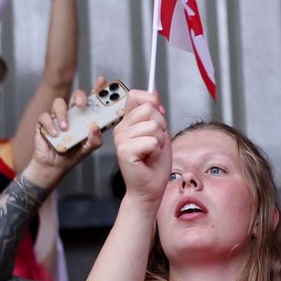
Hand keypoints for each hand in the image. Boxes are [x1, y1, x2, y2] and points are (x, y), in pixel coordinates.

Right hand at [27, 76, 108, 187]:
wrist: (53, 167)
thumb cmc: (71, 156)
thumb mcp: (87, 150)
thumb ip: (95, 140)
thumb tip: (95, 128)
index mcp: (85, 117)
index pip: (92, 99)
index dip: (97, 89)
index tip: (102, 82)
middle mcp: (72, 114)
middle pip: (76, 95)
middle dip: (80, 96)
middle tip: (81, 105)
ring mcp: (57, 117)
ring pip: (59, 103)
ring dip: (63, 114)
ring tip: (66, 128)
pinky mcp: (44, 123)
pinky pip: (45, 116)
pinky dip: (50, 124)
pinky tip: (55, 134)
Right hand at [111, 89, 169, 206]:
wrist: (150, 188)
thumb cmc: (154, 163)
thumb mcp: (159, 132)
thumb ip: (155, 112)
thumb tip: (153, 92)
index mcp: (127, 122)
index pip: (135, 95)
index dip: (151, 101)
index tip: (157, 117)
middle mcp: (120, 129)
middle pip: (148, 109)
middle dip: (160, 126)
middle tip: (154, 142)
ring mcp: (120, 140)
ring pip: (153, 126)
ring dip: (159, 141)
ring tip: (150, 152)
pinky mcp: (125, 151)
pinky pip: (152, 141)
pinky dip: (156, 151)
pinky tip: (147, 159)